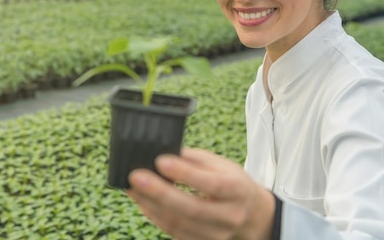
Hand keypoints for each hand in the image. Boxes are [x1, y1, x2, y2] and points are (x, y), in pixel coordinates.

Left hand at [127, 148, 274, 239]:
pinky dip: (154, 216)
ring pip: (178, 223)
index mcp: (238, 190)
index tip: (161, 161)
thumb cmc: (231, 184)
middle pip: (191, 208)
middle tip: (135, 176)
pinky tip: (142, 201)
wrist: (251, 216)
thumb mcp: (222, 166)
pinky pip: (173, 231)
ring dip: (151, 204)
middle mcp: (229, 216)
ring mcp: (216, 235)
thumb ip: (194, 160)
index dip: (185, 173)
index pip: (211, 184)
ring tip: (132, 187)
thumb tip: (162, 151)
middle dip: (160, 192)